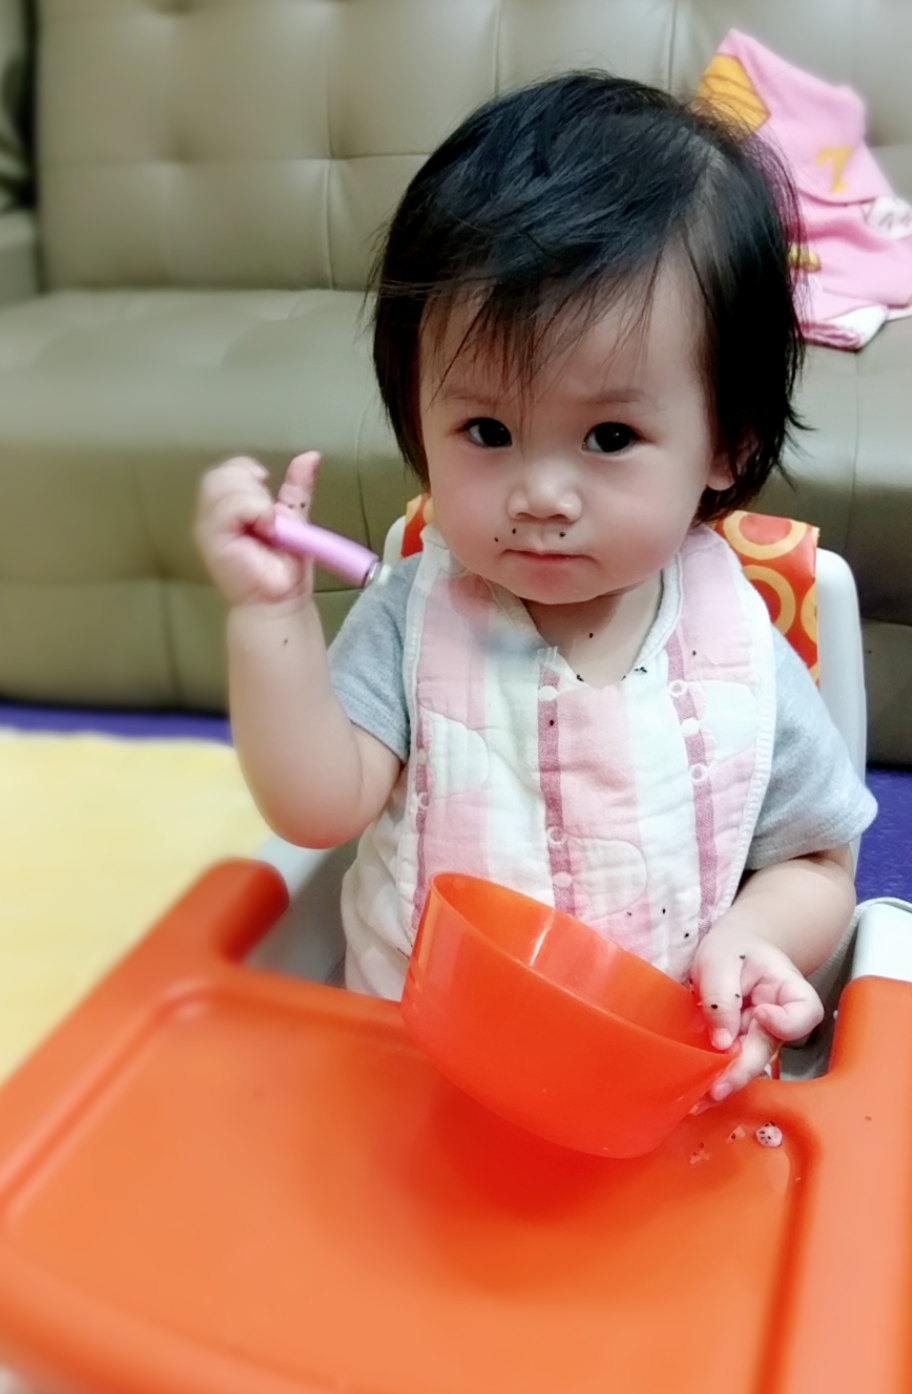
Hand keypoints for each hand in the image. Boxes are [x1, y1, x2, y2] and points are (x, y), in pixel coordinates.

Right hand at [194, 451, 320, 606]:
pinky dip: (253, 510)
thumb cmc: (284, 564)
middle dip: (249, 483)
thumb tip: (311, 456)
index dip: (245, 468)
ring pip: (221, 486)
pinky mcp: (212, 539)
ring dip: (253, 498)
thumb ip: (297, 487)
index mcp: (227, 509)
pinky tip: (265, 527)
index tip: (267, 482)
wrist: (283, 596)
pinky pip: (230, 507)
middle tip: (268, 511)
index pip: (225, 471)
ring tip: (268, 523)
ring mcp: (209, 528)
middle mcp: (212, 516)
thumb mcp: (293, 517)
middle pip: (219, 475)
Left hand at [689, 927, 823, 1105]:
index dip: (785, 1022)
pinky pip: (732, 1064)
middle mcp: (780, 1020)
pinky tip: (697, 1095)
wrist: (732, 949)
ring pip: (749, 1063)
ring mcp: (761, 1036)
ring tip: (699, 1100)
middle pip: (769, 1048)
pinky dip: (715, 1078)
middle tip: (716, 1088)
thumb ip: (723, 995)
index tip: (760, 1015)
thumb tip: (723, 1042)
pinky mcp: (741, 1045)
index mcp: (790, 991)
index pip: (803, 1013)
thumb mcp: (722, 958)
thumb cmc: (733, 947)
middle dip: (742, 1070)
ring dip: (726, 1081)